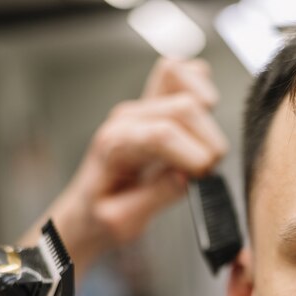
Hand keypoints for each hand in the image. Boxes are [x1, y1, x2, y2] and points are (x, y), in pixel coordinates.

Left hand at [22, 58, 227, 277]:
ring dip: (206, 114)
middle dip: (207, 142)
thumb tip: (186, 178)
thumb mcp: (122, 222)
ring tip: (204, 149)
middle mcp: (128, 118)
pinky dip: (200, 88)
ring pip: (182, 79)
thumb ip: (154, 198)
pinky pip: (181, 72)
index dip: (194, 157)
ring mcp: (141, 105)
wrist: (88, 209)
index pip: (163, 134)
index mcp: (115, 146)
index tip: (204, 180)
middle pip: (183, 108)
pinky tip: (202, 122)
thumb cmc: (101, 216)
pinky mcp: (154, 102)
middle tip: (208, 172)